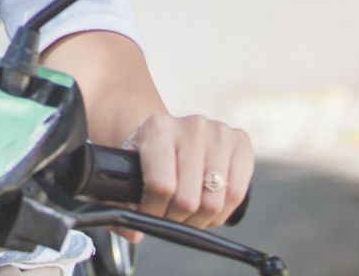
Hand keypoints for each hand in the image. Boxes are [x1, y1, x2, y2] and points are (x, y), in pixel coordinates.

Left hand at [124, 113, 253, 231]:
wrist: (170, 132)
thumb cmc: (146, 158)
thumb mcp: (125, 173)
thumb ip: (118, 206)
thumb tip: (134, 234)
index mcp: (158, 128)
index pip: (161, 185)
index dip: (153, 211)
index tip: (148, 216)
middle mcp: (192, 126)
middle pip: (188, 199)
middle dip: (176, 219)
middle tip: (169, 217)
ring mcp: (219, 133)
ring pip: (214, 201)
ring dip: (199, 220)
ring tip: (188, 215)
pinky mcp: (240, 142)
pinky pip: (236, 195)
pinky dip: (221, 213)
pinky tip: (207, 209)